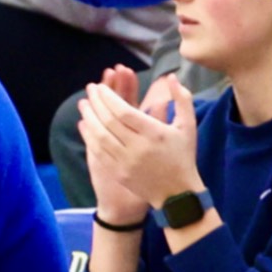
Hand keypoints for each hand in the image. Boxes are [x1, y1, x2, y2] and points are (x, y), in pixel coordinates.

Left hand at [83, 70, 203, 213]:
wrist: (177, 194)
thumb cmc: (183, 156)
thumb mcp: (188, 126)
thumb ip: (182, 99)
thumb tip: (170, 77)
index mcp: (155, 134)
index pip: (124, 111)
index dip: (109, 97)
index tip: (101, 87)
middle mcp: (138, 148)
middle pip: (109, 121)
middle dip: (96, 102)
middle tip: (90, 89)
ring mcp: (126, 162)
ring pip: (100, 135)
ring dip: (89, 117)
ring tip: (84, 104)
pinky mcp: (118, 173)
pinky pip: (98, 151)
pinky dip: (89, 136)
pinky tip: (85, 124)